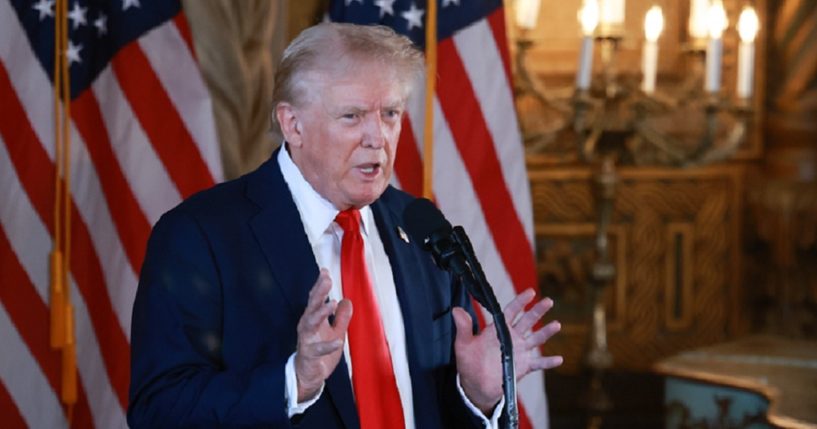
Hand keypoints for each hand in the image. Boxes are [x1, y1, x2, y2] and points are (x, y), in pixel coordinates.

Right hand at [294, 269, 352, 401]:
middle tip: (326, 279)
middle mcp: (307, 327)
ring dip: (320, 313)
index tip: (325, 271)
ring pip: (310, 323)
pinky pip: (318, 350)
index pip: (316, 299)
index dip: (320, 285)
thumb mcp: (335, 332)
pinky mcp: (309, 355)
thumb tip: (347, 300)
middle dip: (319, 292)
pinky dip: (328, 346)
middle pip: (312, 306)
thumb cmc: (319, 351)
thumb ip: (341, 317)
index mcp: (313, 319)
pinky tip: (338, 342)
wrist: (309, 376)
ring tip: (331, 303)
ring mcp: (307, 340)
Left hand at [454, 289, 562, 413]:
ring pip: (536, 339)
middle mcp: (512, 338)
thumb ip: (463, 327)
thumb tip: (456, 310)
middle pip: (527, 321)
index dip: (520, 301)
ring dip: (546, 332)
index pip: (511, 312)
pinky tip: (559, 359)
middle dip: (537, 311)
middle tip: (548, 301)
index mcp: (498, 330)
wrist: (476, 385)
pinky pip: (538, 363)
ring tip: (557, 325)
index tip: (530, 292)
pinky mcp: (523, 366)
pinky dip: (548, 362)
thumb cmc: (469, 362)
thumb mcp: (463, 344)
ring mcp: (519, 352)